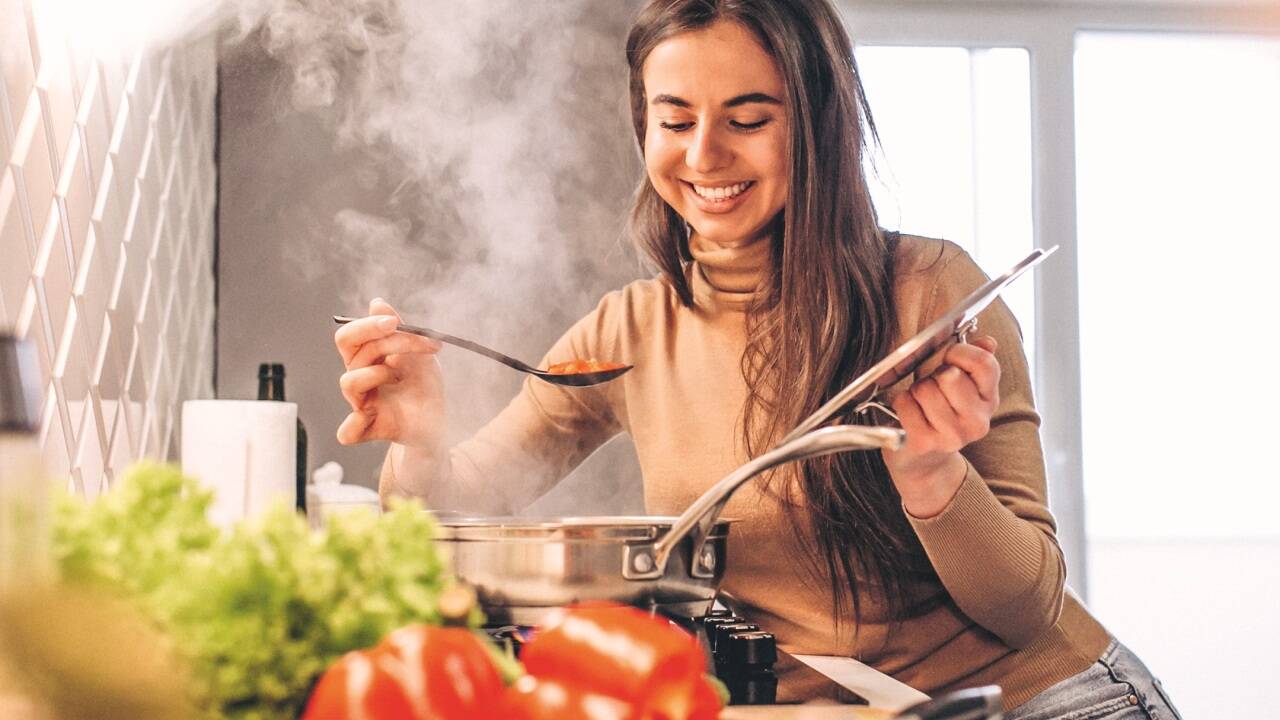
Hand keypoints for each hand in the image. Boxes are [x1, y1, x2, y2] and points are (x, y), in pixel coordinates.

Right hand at [334, 298, 445, 449]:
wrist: (440, 417)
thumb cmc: (424, 384)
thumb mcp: (419, 352)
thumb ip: (399, 329)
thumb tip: (377, 302)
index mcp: (367, 358)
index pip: (351, 336)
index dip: (368, 325)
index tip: (395, 323)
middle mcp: (360, 378)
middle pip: (350, 351)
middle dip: (378, 338)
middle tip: (399, 333)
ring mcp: (363, 403)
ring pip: (349, 382)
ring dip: (376, 372)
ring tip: (399, 376)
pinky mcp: (370, 428)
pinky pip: (347, 432)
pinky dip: (353, 424)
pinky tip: (369, 414)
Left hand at [882, 335, 1000, 517]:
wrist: (925, 462)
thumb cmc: (939, 415)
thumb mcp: (963, 388)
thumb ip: (976, 361)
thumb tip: (988, 342)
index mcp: (990, 401)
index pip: (984, 363)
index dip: (960, 352)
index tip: (948, 358)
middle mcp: (976, 421)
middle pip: (950, 375)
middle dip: (933, 375)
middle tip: (932, 389)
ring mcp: (952, 435)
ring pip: (925, 388)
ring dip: (916, 391)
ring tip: (921, 404)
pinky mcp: (925, 442)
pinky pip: (906, 403)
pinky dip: (902, 404)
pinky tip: (909, 415)